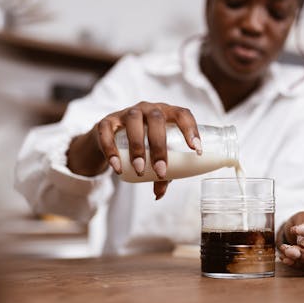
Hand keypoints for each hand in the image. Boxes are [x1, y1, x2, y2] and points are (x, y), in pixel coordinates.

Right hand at [67, 102, 200, 199]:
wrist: (109, 136)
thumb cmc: (142, 143)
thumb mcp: (154, 156)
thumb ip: (161, 174)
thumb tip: (159, 194)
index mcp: (166, 113)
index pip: (182, 114)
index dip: (191, 130)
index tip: (196, 150)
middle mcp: (148, 108)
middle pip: (157, 119)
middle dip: (159, 146)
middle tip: (160, 170)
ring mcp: (126, 112)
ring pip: (133, 122)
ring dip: (137, 147)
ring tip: (139, 169)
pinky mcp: (106, 121)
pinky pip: (107, 132)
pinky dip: (111, 150)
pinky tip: (117, 167)